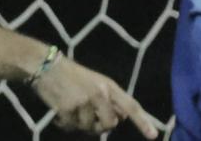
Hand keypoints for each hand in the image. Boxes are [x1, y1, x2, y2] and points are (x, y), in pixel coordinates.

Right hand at [32, 54, 158, 137]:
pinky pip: (71, 128)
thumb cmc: (73, 75)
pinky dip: (65, 123)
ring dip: (80, 124)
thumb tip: (119, 118)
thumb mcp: (96, 82)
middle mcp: (99, 94)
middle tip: (89, 116)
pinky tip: (61, 111)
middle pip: (110, 124)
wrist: (46, 66)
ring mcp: (84, 102)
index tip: (153, 135)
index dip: (142, 122)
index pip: (130, 106)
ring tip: (72, 108)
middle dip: (100, 125)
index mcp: (109, 86)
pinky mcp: (68, 109)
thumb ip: (109, 100)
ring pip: (89, 129)